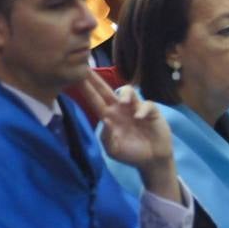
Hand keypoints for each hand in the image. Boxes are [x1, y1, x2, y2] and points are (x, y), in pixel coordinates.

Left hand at [78, 72, 179, 200]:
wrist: (152, 159)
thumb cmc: (131, 154)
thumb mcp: (114, 150)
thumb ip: (107, 138)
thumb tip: (106, 120)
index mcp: (109, 117)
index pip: (94, 100)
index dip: (86, 89)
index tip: (76, 77)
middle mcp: (120, 110)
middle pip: (106, 90)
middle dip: (96, 80)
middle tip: (86, 68)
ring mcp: (136, 109)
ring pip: (128, 92)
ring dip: (125, 94)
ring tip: (123, 102)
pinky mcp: (151, 112)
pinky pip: (146, 104)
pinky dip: (142, 109)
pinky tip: (139, 118)